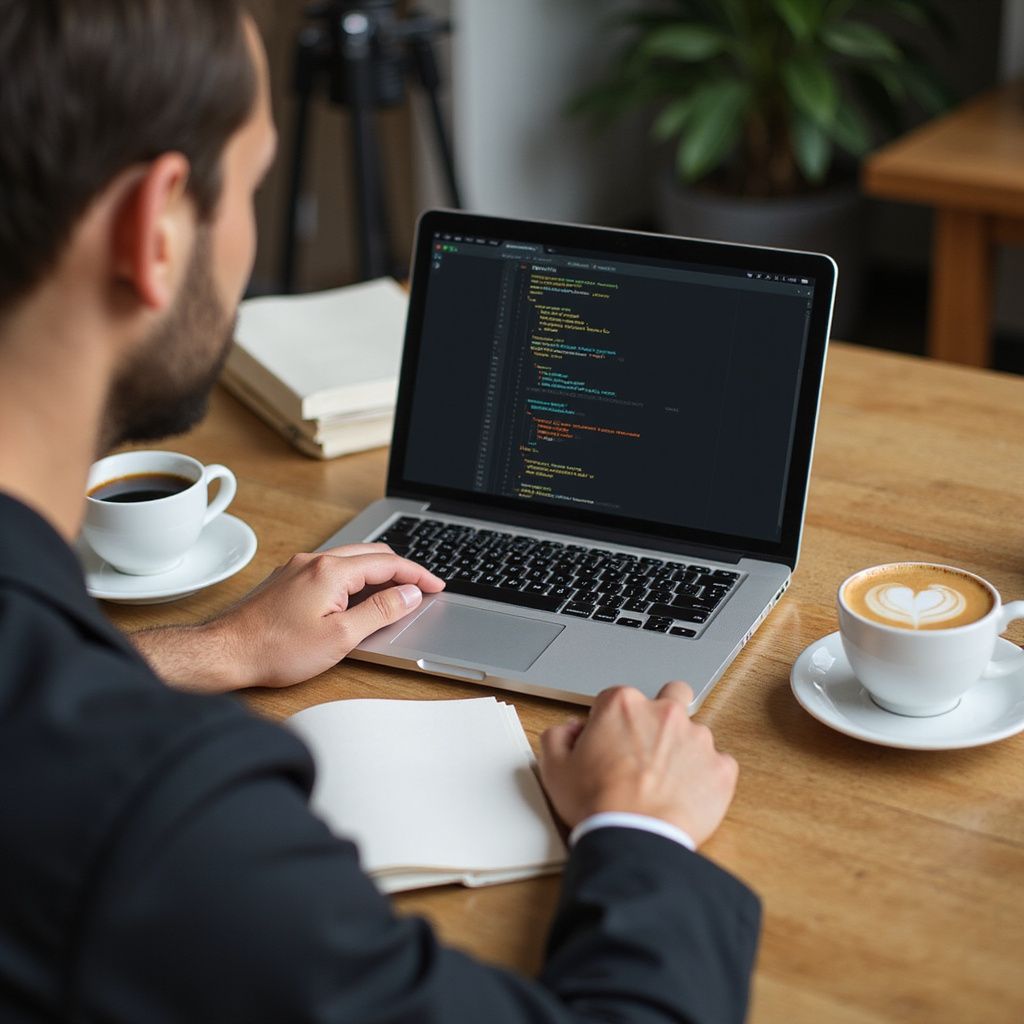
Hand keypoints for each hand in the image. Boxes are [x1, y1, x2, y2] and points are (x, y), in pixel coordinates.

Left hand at [132, 543, 443, 692]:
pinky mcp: (287, 579)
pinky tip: (356, 593)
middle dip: (401, 568)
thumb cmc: (276, 649)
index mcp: (331, 571)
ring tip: (395, 589)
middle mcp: (314, 560)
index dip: (417, 575)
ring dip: (377, 570)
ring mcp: (298, 567)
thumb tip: (408, 594)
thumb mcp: (340, 637)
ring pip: (350, 558)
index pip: (387, 564)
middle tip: (422, 586)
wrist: (226, 652)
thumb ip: (380, 612)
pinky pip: (330, 567)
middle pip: (370, 554)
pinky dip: (354, 575)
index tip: (436, 586)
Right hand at [538, 682, 737, 847]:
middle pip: (672, 694)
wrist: (633, 838)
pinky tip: (687, 796)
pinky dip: (706, 778)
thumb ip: (558, 737)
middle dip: (663, 713)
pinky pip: (719, 765)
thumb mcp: (554, 767)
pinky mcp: (721, 767)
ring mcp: (697, 738)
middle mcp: (664, 712)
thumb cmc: (596, 804)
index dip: (610, 721)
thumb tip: (570, 731)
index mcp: (623, 705)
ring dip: (684, 750)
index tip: (609, 743)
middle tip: (650, 746)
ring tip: (666, 782)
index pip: (618, 699)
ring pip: (695, 733)